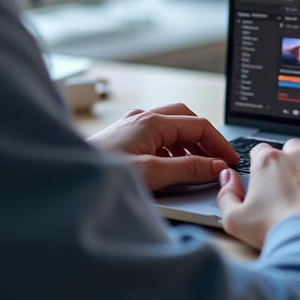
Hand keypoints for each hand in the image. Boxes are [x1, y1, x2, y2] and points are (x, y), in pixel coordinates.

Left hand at [87, 104, 239, 190]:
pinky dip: (172, 150)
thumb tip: (216, 167)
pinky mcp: (123, 140)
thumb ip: (188, 169)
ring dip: (188, 145)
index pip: (199, 125)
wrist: (68, 179)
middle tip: (218, 160)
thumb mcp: (153, 175)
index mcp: (152, 122)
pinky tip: (171, 169)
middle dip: (205, 139)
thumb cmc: (102, 175)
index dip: (220, 143)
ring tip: (198, 167)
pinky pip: (157, 138)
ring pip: (171, 129)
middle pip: (186, 120)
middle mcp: (142, 119)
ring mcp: (131, 127)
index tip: (231, 161)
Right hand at [217, 139, 299, 248]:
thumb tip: (226, 178)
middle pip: (294, 147)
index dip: (261, 165)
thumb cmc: (275, 231)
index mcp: (270, 163)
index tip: (264, 178)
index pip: (261, 151)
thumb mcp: (234, 220)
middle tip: (292, 184)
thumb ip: (226, 195)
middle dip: (293, 161)